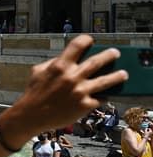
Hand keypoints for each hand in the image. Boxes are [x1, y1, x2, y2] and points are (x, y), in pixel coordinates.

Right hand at [6, 35, 126, 136]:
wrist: (32, 115)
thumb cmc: (34, 93)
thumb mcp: (38, 71)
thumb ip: (53, 62)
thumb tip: (68, 59)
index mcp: (59, 66)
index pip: (77, 46)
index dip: (86, 40)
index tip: (90, 40)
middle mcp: (72, 77)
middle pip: (97, 61)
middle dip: (109, 55)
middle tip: (115, 53)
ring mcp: (80, 92)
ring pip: (105, 81)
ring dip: (117, 76)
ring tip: (124, 74)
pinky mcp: (85, 105)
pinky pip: (100, 99)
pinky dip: (104, 96)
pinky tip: (108, 95)